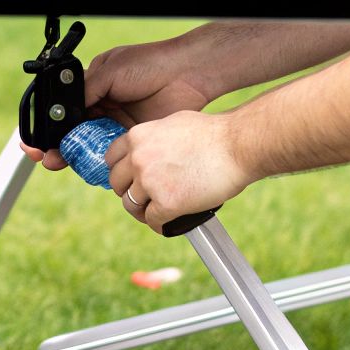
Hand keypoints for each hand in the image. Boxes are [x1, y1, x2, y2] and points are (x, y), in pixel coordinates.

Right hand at [20, 36, 222, 170]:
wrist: (186, 74)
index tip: (35, 139)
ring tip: (58, 162)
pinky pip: (110, 154)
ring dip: (72, 156)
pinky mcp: (132, 139)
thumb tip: (64, 111)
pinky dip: (98, 162)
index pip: (64, 110)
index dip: (49, 126)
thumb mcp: (110, 71)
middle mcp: (102, 107)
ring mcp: (116, 124)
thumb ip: (85, 90)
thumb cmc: (150, 64)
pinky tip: (87, 165)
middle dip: (55, 145)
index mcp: (92, 88)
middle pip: (73, 132)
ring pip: (88, 145)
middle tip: (44, 156)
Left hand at [107, 111, 251, 233]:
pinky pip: (152, 221)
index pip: (111, 160)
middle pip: (118, 185)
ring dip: (142, 211)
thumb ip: (154, 139)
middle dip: (130, 192)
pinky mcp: (166, 203)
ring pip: (132, 206)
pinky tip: (168, 224)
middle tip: (144, 198)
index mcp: (137, 136)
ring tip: (155, 213)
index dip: (121, 172)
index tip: (129, 180)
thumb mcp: (172, 124)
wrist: (237, 146)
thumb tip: (148, 151)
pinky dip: (160, 225)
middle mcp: (138, 158)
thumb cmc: (213, 134)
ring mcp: (150, 181)